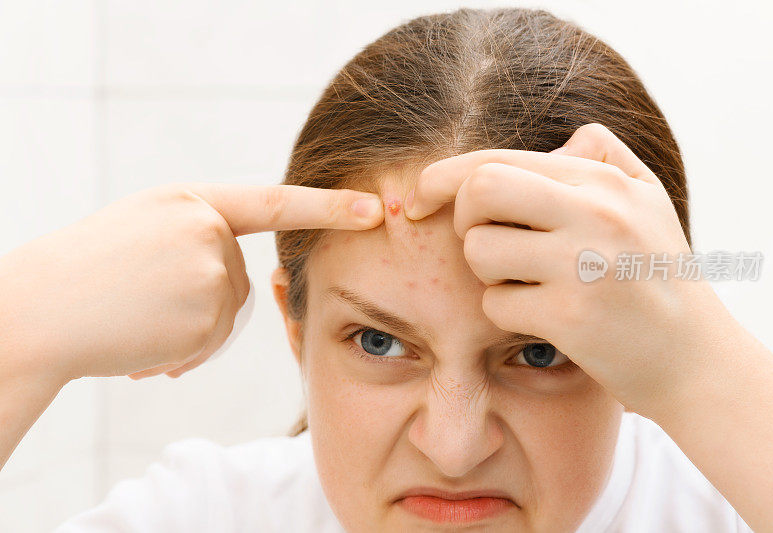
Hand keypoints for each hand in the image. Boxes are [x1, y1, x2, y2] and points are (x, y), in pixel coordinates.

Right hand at [0, 182, 383, 381]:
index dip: (329, 205)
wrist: (40, 311)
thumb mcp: (141, 230)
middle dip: (199, 302)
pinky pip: (212, 341)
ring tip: (135, 319)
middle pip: (237, 277)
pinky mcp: (207, 312)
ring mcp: (210, 268)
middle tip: (142, 303)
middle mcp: (207, 227)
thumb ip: (196, 238)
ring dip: (187, 329)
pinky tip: (141, 342)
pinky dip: (182, 351)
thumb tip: (229, 282)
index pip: (273, 202)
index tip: (376, 207)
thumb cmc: (85, 273)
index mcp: (190, 199)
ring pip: (224, 313)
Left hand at [404, 123, 731, 415]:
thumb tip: (548, 148)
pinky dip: (507, 313)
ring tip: (527, 282)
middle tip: (484, 242)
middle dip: (461, 217)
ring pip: (480, 250)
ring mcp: (583, 263)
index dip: (442, 176)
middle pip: (479, 190)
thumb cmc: (658, 276)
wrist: (694, 359)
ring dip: (487, 272)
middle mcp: (595, 212)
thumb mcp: (648, 199)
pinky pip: (496, 304)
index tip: (415, 200)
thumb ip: (601, 156)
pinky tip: (544, 318)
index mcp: (603, 181)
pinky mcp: (571, 316)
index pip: (497, 159)